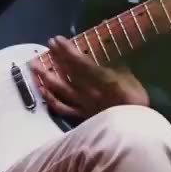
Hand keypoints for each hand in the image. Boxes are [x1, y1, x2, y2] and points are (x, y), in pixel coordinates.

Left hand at [30, 36, 148, 118]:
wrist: (133, 131)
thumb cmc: (135, 103)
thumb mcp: (130, 79)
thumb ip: (116, 68)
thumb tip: (107, 59)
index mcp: (100, 77)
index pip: (79, 60)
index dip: (66, 49)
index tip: (57, 40)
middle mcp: (86, 89)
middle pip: (66, 70)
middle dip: (55, 57)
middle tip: (47, 46)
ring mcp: (80, 103)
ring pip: (58, 87)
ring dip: (44, 75)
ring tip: (34, 66)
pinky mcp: (78, 116)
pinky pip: (60, 107)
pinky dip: (49, 98)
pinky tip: (42, 90)